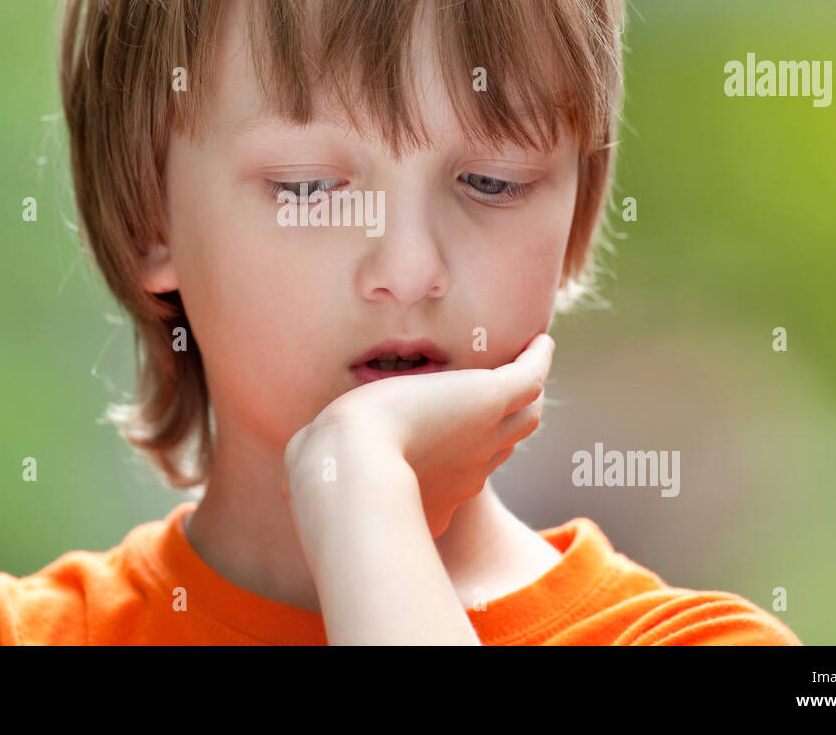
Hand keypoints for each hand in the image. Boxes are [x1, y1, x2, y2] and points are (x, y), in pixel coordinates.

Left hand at [284, 331, 554, 537]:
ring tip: (529, 367)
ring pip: (525, 414)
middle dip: (508, 425)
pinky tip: (539, 341)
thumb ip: (318, 469)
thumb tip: (296, 474)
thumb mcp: (324, 473)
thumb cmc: (327, 478)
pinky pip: (529, 375)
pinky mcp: (490, 397)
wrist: (350, 472)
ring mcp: (484, 433)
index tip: (460, 442)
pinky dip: (536, 358)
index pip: (465, 471)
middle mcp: (468, 469)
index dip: (466, 454)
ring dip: (527, 393)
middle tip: (510, 402)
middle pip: (504, 444)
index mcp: (437, 493)